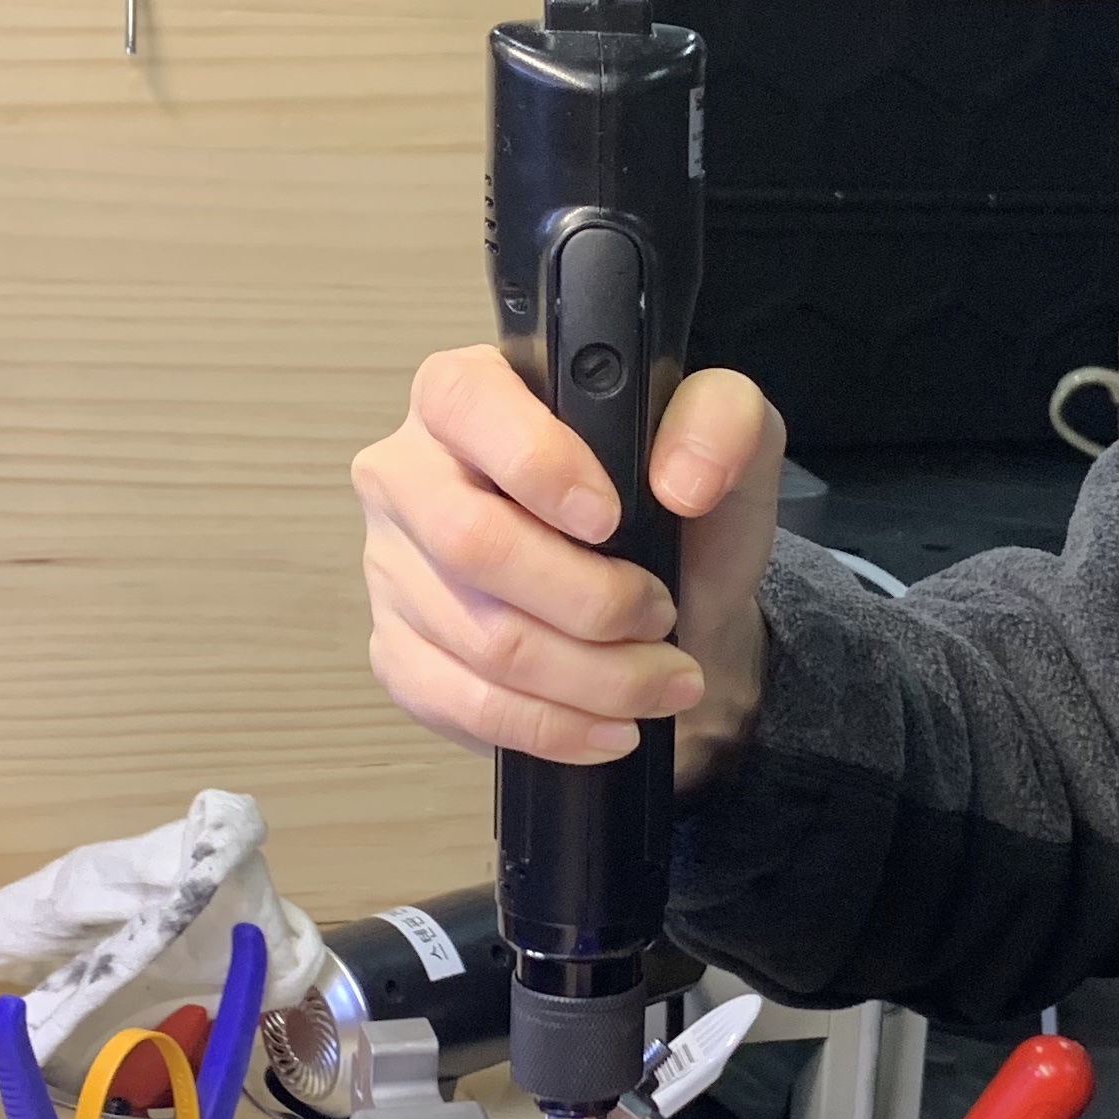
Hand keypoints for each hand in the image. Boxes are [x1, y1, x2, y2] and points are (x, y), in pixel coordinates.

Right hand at [353, 348, 781, 789]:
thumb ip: (722, 421)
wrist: (671, 613)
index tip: (610, 519)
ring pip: (481, 638)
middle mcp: (410, 471)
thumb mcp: (726, 441)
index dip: (537, 464)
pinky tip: (608, 726)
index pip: (466, 404)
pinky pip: (463, 704)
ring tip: (662, 678)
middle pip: (471, 542)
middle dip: (589, 599)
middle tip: (660, 614)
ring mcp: (392, 567)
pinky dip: (553, 726)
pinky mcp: (397, 652)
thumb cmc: (679, 516)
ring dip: (593, 676)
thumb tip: (681, 481)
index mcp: (470, 392)